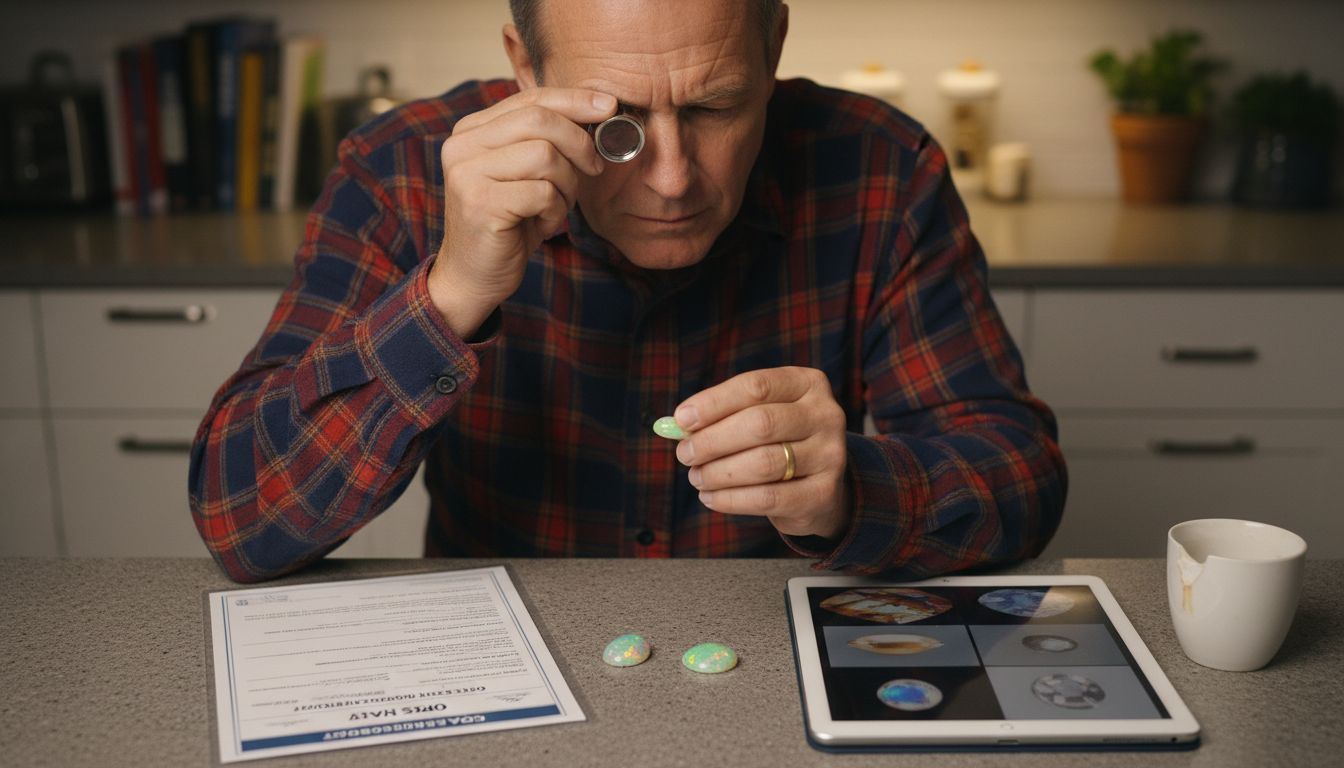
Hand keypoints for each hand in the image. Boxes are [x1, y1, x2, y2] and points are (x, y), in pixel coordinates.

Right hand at [428, 87, 616, 337]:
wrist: (474, 276)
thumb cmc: (509, 223)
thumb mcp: (526, 174)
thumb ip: (545, 140)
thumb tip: (599, 110)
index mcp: (472, 130)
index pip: (529, 99)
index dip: (574, 100)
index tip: (610, 106)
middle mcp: (462, 145)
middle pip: (539, 120)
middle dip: (579, 143)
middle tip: (594, 168)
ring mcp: (467, 173)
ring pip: (545, 156)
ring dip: (567, 185)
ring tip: (556, 206)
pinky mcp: (480, 204)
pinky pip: (542, 193)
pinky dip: (555, 211)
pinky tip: (544, 226)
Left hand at [673, 367, 850, 539]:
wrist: (817, 487)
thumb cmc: (777, 442)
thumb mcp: (756, 417)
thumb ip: (721, 415)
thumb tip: (678, 424)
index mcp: (808, 384)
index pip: (756, 386)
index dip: (715, 402)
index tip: (682, 419)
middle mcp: (826, 415)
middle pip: (760, 423)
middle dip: (713, 440)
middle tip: (685, 454)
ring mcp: (831, 455)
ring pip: (764, 463)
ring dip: (719, 472)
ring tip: (697, 477)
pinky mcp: (824, 494)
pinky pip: (768, 497)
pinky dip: (730, 499)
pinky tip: (710, 497)